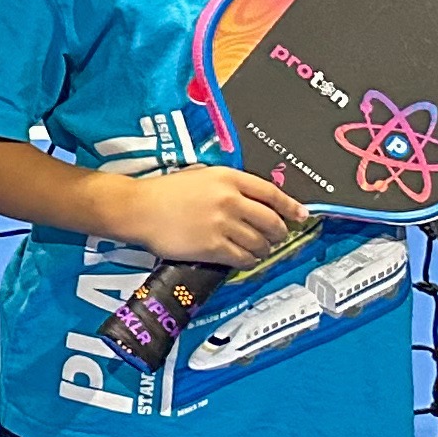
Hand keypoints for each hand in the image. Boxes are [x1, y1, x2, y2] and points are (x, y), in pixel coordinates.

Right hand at [94, 164, 308, 267]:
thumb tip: (254, 199)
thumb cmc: (164, 192)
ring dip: (263, 249)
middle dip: (279, 233)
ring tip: (259, 250)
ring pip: (259, 242)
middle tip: (276, 237)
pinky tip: (244, 259)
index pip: (271, 193)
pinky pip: (243, 257)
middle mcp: (229, 199)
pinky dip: (248, 261)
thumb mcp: (200, 175)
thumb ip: (228, 184)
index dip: (290, 206)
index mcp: (227, 178)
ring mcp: (222, 224)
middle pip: (271, 221)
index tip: (300, 215)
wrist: (137, 208)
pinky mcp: (212, 246)